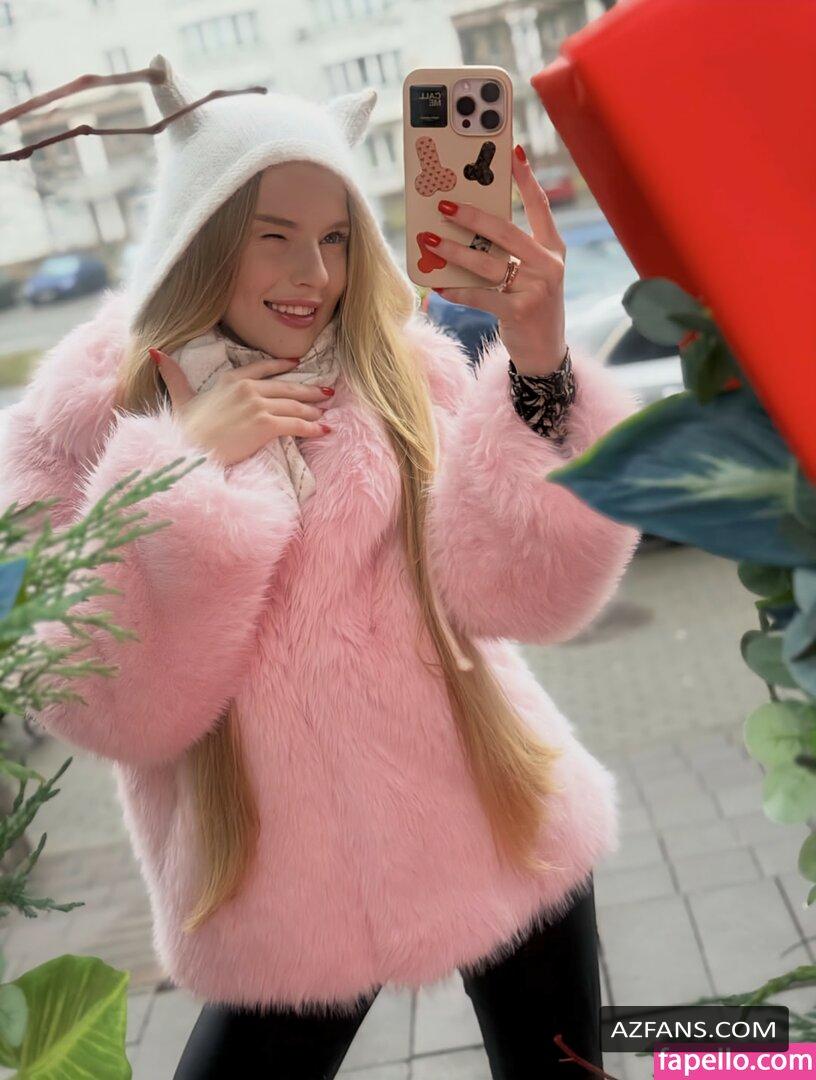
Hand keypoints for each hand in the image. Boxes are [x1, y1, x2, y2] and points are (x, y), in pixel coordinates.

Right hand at [149, 348, 332, 467]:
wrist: (190, 449)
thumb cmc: (186, 429)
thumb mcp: (180, 397)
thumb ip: (173, 375)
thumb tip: (155, 352)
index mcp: (231, 379)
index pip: (263, 368)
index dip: (282, 366)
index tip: (297, 365)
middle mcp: (248, 388)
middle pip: (286, 387)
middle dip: (309, 390)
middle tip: (326, 392)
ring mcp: (258, 405)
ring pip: (294, 405)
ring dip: (314, 410)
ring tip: (326, 412)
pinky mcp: (266, 424)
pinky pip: (296, 424)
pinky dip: (313, 427)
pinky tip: (324, 430)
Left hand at [423, 143, 566, 376]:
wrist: (545, 352)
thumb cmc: (531, 305)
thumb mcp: (532, 274)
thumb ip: (514, 250)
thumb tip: (474, 224)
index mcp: (554, 249)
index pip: (540, 207)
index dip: (526, 179)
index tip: (511, 153)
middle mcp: (548, 265)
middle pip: (505, 232)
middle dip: (472, 216)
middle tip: (444, 205)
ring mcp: (536, 289)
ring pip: (487, 263)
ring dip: (454, 251)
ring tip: (430, 241)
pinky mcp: (519, 312)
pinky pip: (481, 296)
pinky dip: (457, 290)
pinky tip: (438, 284)